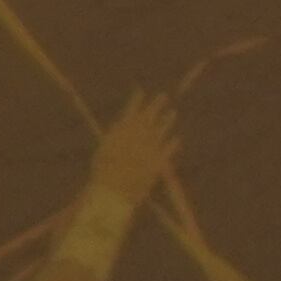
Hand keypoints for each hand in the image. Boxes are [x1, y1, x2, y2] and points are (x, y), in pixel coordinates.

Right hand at [86, 88, 179, 211]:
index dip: (136, 100)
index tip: (141, 90)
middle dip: (156, 105)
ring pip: (161, 130)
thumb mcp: (104, 148)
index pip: (132, 110)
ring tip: (172, 113)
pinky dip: (172, 144)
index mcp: (123, 130)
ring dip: (167, 121)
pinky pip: (168, 150)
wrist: (113, 190)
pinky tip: (176, 139)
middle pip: (150, 116)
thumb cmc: (103, 171)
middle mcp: (139, 134)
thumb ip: (115, 135)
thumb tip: (121, 123)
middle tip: (163, 96)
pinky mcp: (158, 162)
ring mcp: (150, 147)